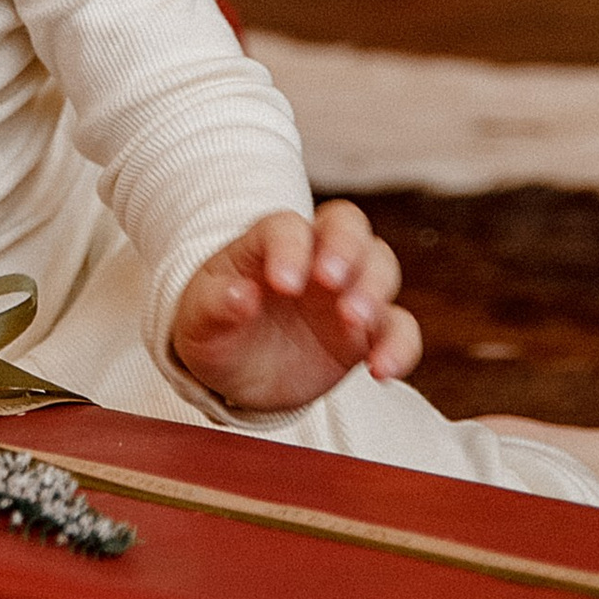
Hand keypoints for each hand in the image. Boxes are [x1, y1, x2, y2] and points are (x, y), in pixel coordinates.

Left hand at [170, 201, 419, 417]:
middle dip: (346, 249)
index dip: (289, 249)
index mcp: (268, 242)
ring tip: (354, 322)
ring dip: (373, 289)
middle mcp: (314, 256)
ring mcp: (345, 291)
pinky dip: (399, 345)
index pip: (287, 227)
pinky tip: (381, 370)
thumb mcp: (198, 322)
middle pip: (347, 226)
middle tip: (331, 284)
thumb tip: (240, 295)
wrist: (237, 372)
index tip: (283, 286)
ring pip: (381, 265)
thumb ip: (214, 305)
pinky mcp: (367, 331)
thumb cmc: (215, 329)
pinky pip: (399, 328)